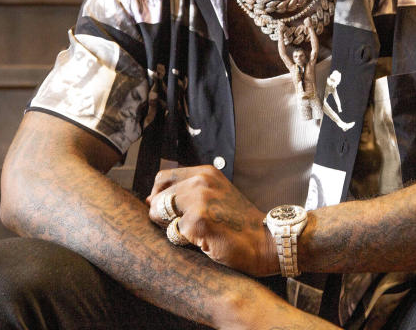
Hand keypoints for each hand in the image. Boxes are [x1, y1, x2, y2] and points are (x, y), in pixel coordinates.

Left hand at [146, 165, 277, 275]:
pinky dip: (185, 242)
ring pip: (161, 215)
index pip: (162, 179)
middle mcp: (201, 180)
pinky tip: (206, 241)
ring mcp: (200, 199)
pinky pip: (173, 233)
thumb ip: (186, 194)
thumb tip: (149, 202)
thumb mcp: (214, 197)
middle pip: (158, 198)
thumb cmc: (238, 225)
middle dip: (163, 217)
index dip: (159, 198)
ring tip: (197, 233)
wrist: (266, 241)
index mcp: (205, 172)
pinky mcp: (199, 220)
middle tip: (187, 229)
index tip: (168, 213)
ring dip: (173, 229)